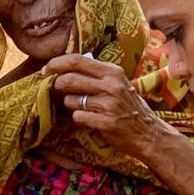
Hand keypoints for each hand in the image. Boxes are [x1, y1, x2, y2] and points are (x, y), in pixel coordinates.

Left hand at [48, 53, 169, 164]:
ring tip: (83, 108)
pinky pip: (78, 117)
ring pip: (71, 100)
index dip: (57, 63)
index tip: (45, 69)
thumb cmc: (129, 107)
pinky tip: (90, 120)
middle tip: (56, 91)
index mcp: (112, 72)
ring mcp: (108, 104)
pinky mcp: (105, 122)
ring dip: (70, 105)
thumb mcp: (117, 84)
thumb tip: (65, 68)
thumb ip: (96, 75)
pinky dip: (79, 119)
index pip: (77, 60)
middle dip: (57, 86)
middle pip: (69, 80)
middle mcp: (111, 85)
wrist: (148, 133)